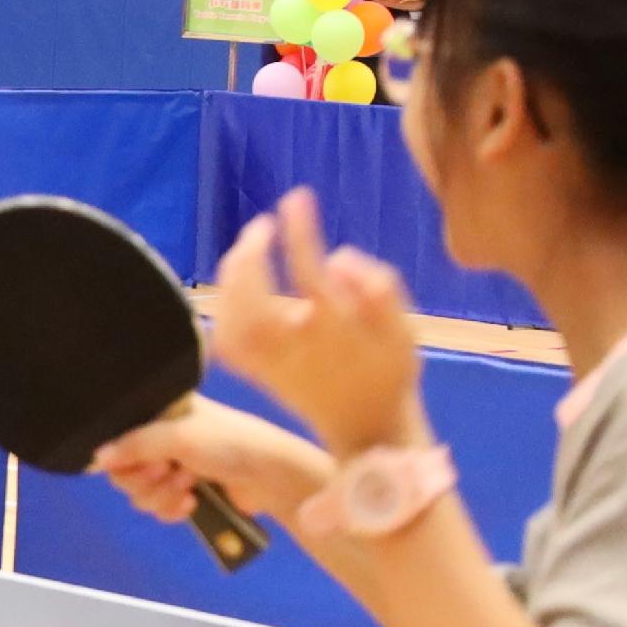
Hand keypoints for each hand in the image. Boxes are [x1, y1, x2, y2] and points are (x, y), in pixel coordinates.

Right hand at [94, 395, 333, 524]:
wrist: (272, 476)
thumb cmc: (230, 442)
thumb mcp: (179, 437)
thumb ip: (134, 445)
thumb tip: (96, 457)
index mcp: (162, 411)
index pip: (119, 435)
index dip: (122, 455)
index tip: (140, 460)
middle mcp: (164, 436)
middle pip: (124, 469)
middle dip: (145, 477)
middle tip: (168, 470)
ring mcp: (175, 465)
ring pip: (140, 493)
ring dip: (162, 493)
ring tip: (189, 484)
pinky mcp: (185, 492)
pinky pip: (158, 508)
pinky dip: (172, 509)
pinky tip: (192, 502)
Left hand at [207, 187, 424, 453]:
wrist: (368, 429)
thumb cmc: (390, 372)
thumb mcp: (404, 331)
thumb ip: (379, 290)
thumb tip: (339, 257)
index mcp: (336, 329)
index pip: (309, 273)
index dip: (300, 232)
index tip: (296, 198)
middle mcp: (297, 347)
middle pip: (254, 299)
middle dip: (250, 254)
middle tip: (264, 224)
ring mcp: (273, 364)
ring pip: (234, 321)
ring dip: (233, 278)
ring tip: (249, 249)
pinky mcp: (260, 376)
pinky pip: (228, 347)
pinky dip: (223, 314)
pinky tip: (233, 290)